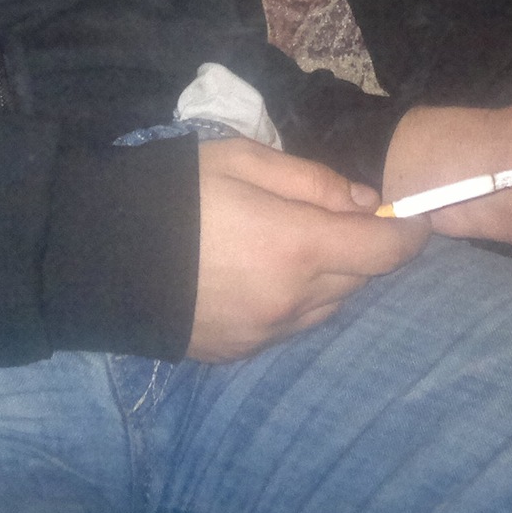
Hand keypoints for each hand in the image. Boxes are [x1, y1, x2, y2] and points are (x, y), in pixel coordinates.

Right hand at [188, 139, 422, 362]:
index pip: (386, 251)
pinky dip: (295, 303)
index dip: (409, 233)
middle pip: (360, 281)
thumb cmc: (175, 192)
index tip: (412, 218)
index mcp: (298, 246)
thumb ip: (314, 181)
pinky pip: (290, 328)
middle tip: (342, 220)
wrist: (99, 255)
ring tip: (297, 246)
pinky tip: (264, 276)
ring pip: (328, 308)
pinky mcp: (238, 352)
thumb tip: (366, 201)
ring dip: (331, 279)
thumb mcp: (245, 160)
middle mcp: (292, 300)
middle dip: (364, 251)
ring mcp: (265, 333)